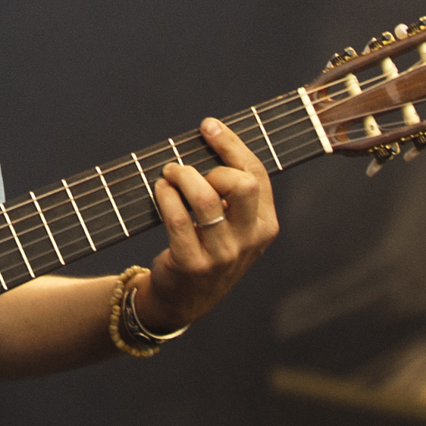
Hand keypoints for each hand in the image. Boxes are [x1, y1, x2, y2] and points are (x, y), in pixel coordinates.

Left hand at [137, 118, 279, 332]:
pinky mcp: (192, 264)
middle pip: (242, 184)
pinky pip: (177, 218)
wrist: (186, 298)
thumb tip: (211, 133)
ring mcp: (222, 255)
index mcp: (265, 225)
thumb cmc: (208, 246)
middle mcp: (249, 241)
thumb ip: (231, 189)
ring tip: (169, 174)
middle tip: (187, 168)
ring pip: (205, 199)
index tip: (208, 126)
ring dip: (182, 176)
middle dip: (212, 166)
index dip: (231, 145)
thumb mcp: (233, 224)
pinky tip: (160, 190)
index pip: (257, 174)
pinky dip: (165, 196)